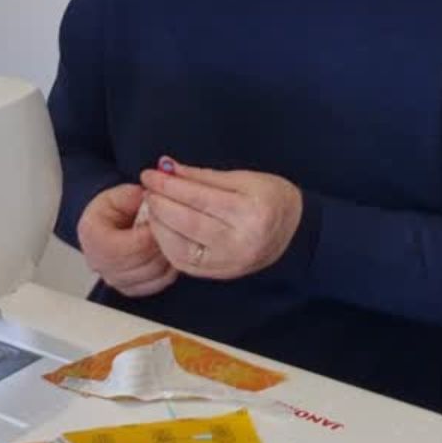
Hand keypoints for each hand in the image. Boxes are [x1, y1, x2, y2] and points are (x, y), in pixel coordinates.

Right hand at [77, 183, 177, 298]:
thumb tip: (150, 198)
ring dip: (169, 257)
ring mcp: (113, 279)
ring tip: (172, 239)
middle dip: (164, 245)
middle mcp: (99, 263)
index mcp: (93, 237)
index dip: (154, 232)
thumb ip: (133, 196)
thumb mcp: (119, 194)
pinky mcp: (128, 289)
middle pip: (145, 262)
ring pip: (154, 275)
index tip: (163, 219)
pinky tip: (169, 253)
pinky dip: (168, 271)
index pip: (133, 245)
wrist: (105, 226)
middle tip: (174, 228)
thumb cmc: (110, 211)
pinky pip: (157, 285)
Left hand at [139, 159, 303, 281]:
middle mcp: (240, 242)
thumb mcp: (244, 178)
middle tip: (147, 187)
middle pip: (187, 223)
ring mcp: (229, 263)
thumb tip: (167, 168)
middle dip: (160, 203)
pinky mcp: (219, 274)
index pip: (199, 198)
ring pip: (180, 247)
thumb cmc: (271, 198)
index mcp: (251, 212)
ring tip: (152, 206)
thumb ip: (203, 176)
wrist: (294, 232)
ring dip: (158, 225)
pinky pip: (183, 263)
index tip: (151, 173)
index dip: (170, 185)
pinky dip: (166, 244)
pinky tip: (161, 228)